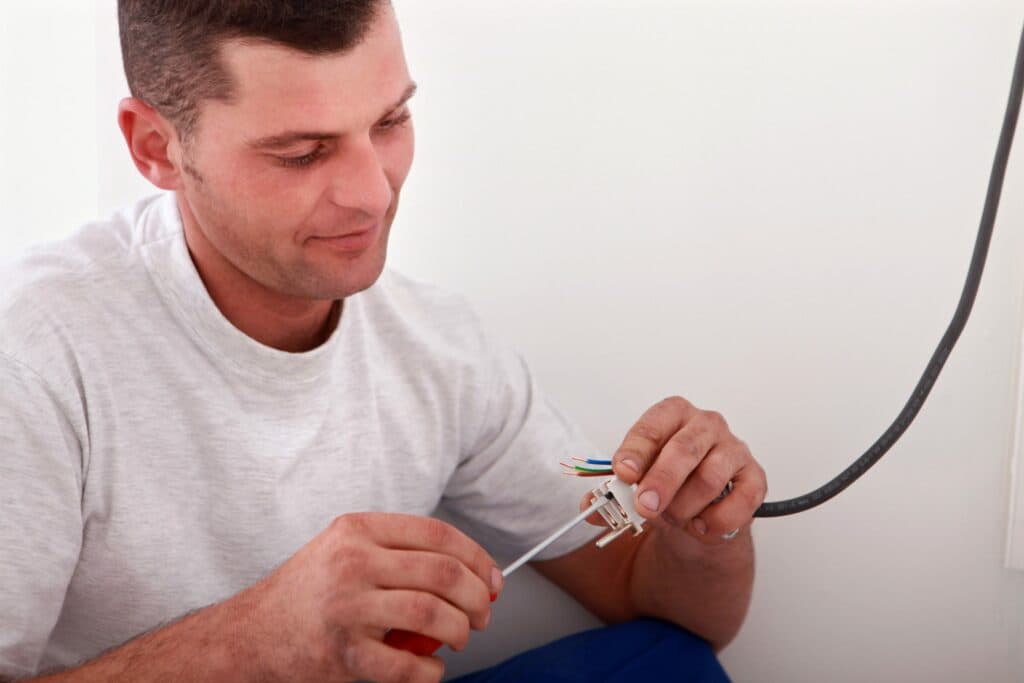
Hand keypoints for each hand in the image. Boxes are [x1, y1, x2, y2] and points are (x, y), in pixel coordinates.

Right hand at [237, 513, 501, 682]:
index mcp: (358, 530)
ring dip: (459, 631)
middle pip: (443, 573)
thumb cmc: (307, 593)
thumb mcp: (344, 550)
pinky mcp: (343, 653)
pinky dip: (429, 671)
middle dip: (477, 598)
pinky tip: (428, 668)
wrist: (250, 636)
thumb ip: (398, 552)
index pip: (438, 535)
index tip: (491, 579)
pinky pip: (406, 665)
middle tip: (482, 614)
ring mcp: (347, 608)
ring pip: (433, 614)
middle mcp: (353, 563)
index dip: (477, 558)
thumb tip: (471, 571)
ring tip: (457, 638)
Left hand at [604, 396, 766, 545]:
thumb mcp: (635, 485)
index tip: (622, 473)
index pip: (652, 427)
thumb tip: (592, 507)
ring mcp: (734, 449)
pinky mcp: (755, 478)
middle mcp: (706, 425)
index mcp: (672, 414)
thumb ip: (612, 494)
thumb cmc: (666, 486)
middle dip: (662, 481)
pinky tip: (700, 526)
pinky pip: (740, 501)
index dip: (635, 451)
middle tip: (645, 506)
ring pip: (710, 478)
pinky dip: (716, 521)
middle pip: (685, 449)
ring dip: (685, 507)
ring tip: (673, 518)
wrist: (698, 511)